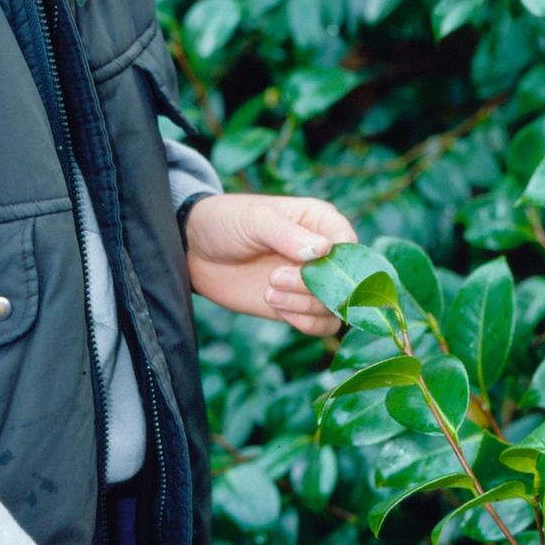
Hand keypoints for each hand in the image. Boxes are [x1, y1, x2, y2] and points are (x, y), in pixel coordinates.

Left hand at [182, 192, 354, 335]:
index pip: (350, 245)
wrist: (195, 252)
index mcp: (321, 222)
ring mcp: (312, 283)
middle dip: (315, 286)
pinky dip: (305, 322)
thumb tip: (323, 250)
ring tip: (269, 291)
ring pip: (335, 307)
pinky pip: (321, 325)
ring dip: (305, 305)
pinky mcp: (298, 307)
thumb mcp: (255, 220)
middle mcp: (324, 254)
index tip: (307, 263)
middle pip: (346, 282)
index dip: (338, 261)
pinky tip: (276, 307)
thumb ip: (288, 234)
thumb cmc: (226, 222)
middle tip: (275, 278)